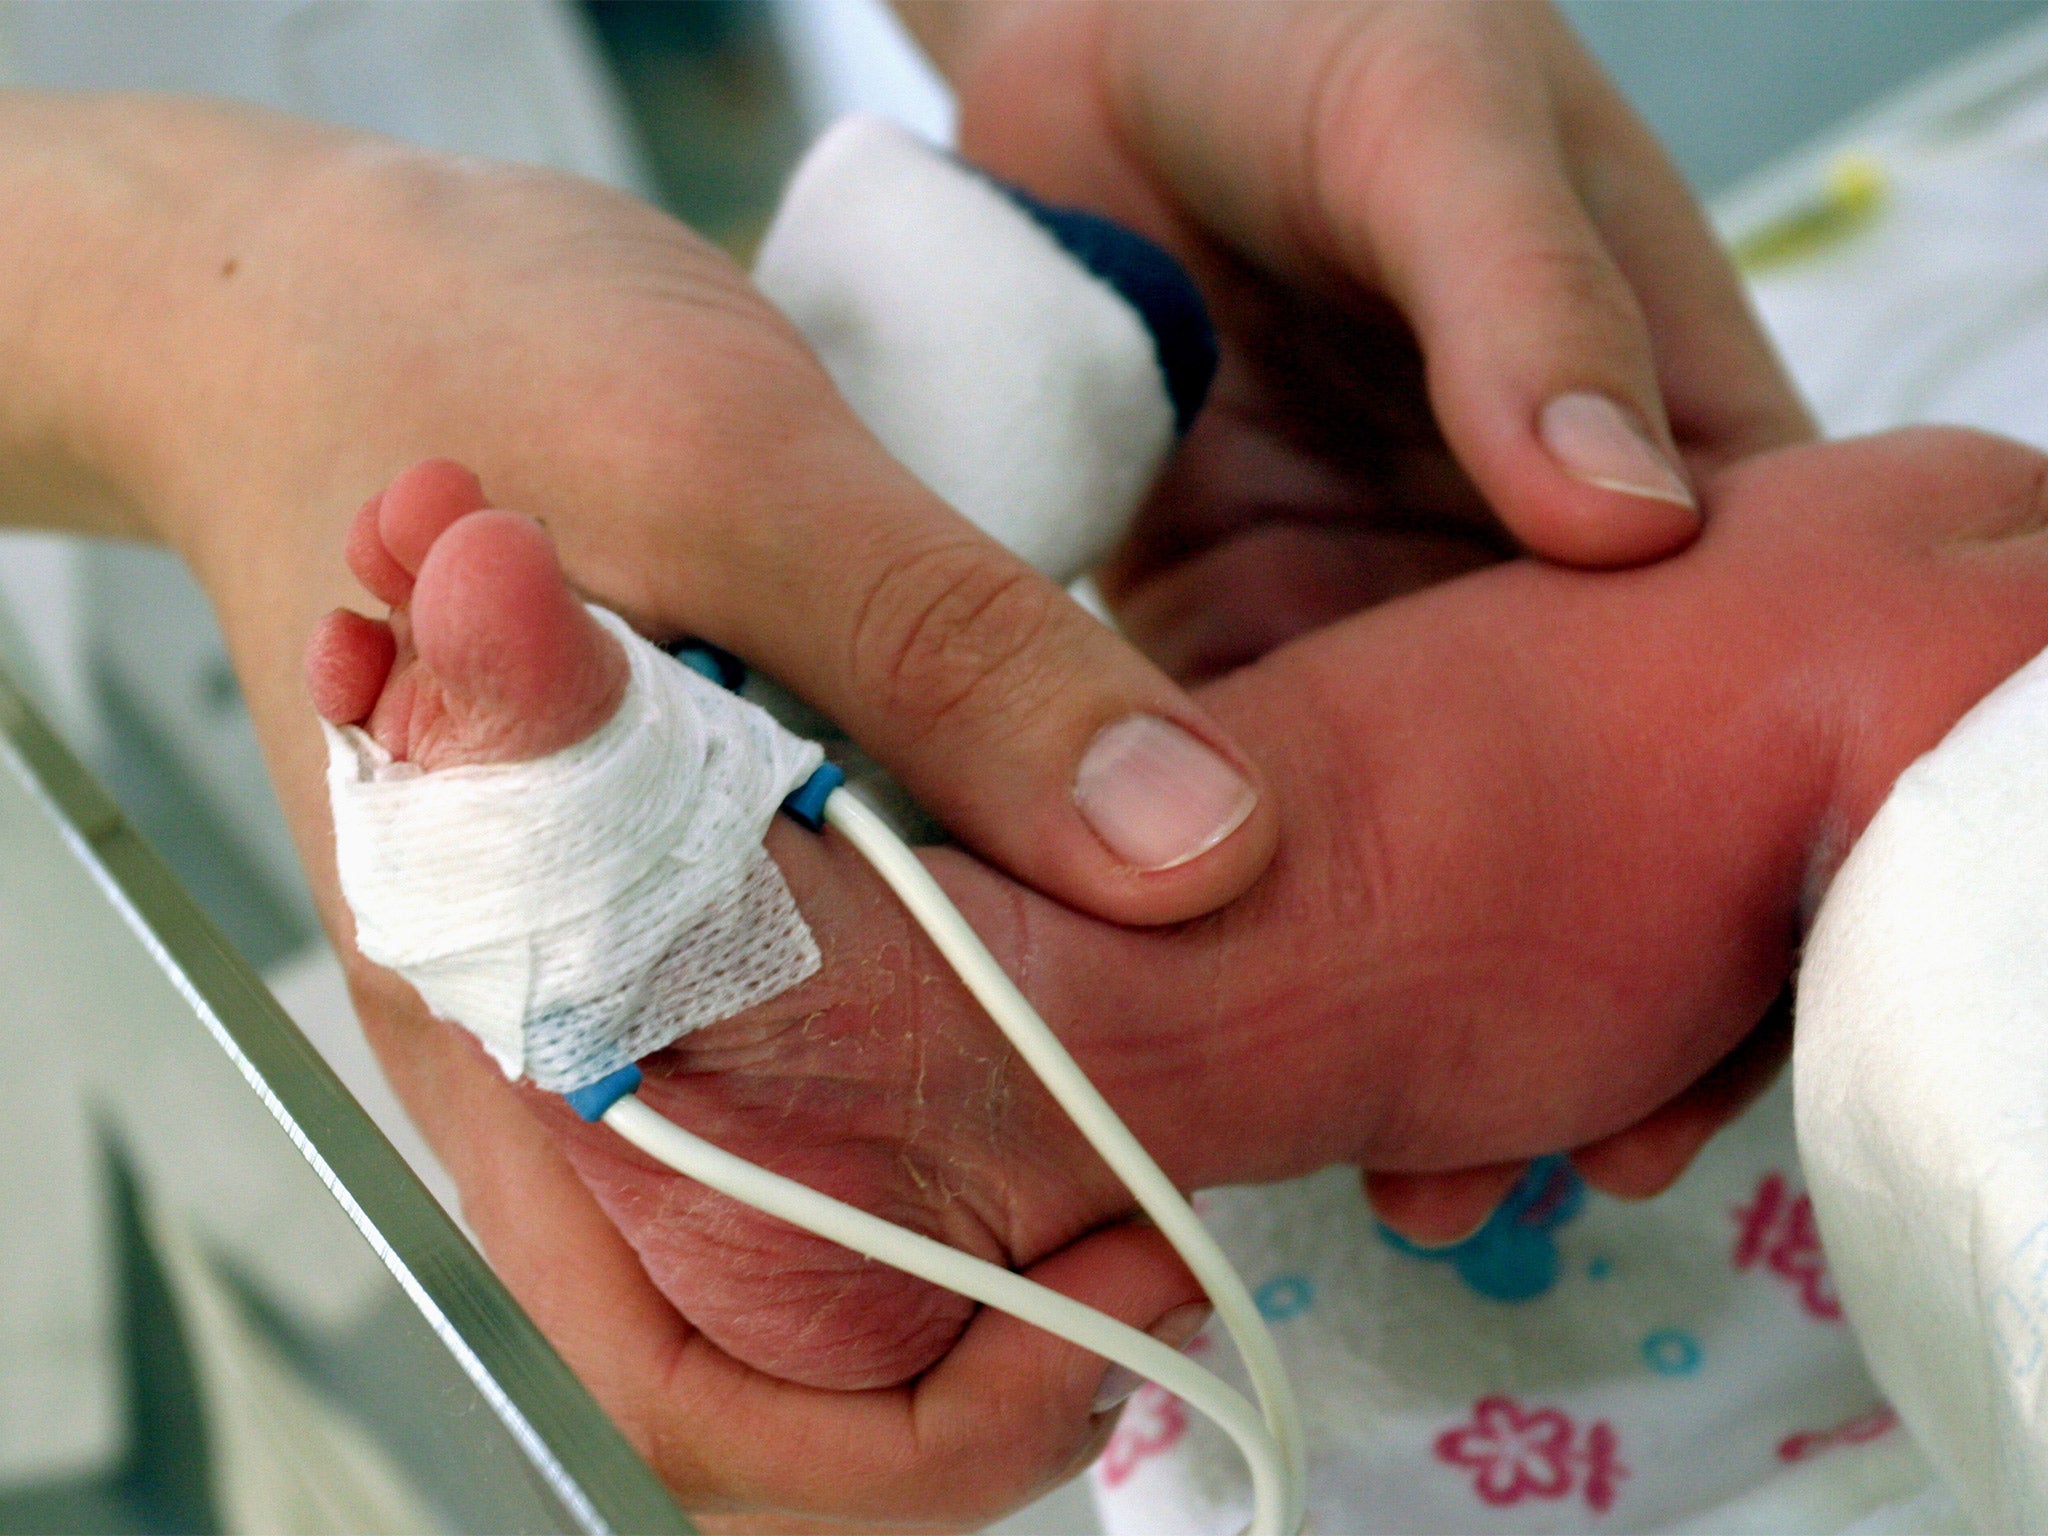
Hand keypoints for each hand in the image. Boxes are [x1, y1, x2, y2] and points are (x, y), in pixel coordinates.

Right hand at [0, 90, 1269, 1523]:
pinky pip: (806, 1063)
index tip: (1122, 1255)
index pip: (708, 1377)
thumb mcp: (738, 467)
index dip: (937, 1409)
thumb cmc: (472, 357)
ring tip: (1134, 1078)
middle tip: (1161, 1189)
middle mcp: (547, 1046)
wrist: (327, 304)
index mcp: (518, 1009)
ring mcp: (601, 983)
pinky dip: (945, 1057)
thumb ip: (949, 658)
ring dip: (983, 1189)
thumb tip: (1197, 853)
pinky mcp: (657, 905)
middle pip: (772, 1339)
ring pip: (802, 1210)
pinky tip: (1053, 966)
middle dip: (990, 1314)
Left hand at [908, 0, 1815, 1223]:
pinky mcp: (1208, 635)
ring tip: (1384, 1174)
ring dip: (1394, 1011)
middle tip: (1493, 1182)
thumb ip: (1528, 296)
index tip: (1673, 1066)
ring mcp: (1365, 622)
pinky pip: (1233, 802)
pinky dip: (1227, 922)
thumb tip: (1635, 523)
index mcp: (1659, 466)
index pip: (1754, 715)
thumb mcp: (1438, 115)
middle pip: (1586, 838)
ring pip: (1411, 859)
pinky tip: (1202, 1031)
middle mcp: (1523, 581)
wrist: (1087, 38)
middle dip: (1559, 1020)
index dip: (1740, 899)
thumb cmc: (1301, 34)